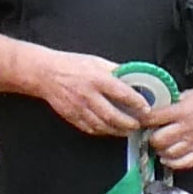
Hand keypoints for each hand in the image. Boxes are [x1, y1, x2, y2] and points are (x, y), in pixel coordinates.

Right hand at [31, 47, 158, 141]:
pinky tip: (110, 130)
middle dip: (129, 123)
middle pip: (113, 115)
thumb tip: (133, 77)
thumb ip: (115, 70)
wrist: (45, 73)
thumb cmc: (71, 65)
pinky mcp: (72, 116)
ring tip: (127, 131)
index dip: (136, 103)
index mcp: (97, 78)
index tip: (146, 108)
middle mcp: (89, 95)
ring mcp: (79, 108)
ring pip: (102, 125)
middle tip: (138, 125)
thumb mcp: (96, 61)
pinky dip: (102, 132)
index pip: (122, 93)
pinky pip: (90, 128)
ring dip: (117, 131)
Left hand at [144, 74, 192, 172]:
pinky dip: (172, 163)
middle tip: (150, 135)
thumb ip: (174, 102)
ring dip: (160, 151)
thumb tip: (161, 105)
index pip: (152, 118)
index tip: (140, 121)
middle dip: (150, 138)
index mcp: (181, 110)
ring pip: (168, 154)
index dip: (142, 120)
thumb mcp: (191, 93)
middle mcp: (186, 128)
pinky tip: (168, 158)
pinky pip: (184, 163)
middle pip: (157, 140)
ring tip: (159, 146)